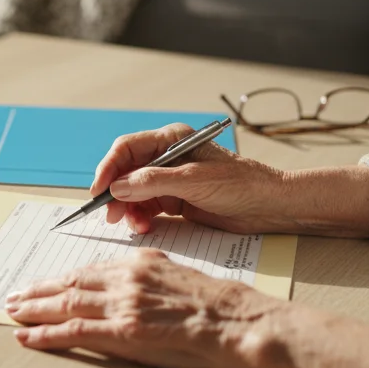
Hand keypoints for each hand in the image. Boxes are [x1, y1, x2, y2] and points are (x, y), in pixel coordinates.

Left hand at [6, 248, 368, 367]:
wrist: (243, 323)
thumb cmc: (223, 307)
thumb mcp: (182, 279)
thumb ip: (152, 281)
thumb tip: (133, 288)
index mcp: (141, 262)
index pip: (90, 269)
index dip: (60, 277)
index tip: (41, 282)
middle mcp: (128, 278)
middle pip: (71, 282)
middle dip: (38, 290)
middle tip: (13, 296)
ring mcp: (125, 304)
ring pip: (67, 303)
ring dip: (34, 309)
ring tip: (11, 313)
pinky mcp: (126, 331)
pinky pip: (76, 331)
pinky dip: (47, 334)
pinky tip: (27, 337)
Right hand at [91, 123, 290, 234]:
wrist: (270, 206)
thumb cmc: (241, 184)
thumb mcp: (194, 180)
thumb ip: (154, 182)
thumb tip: (118, 187)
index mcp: (171, 140)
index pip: (127, 149)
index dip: (108, 168)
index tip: (98, 191)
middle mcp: (167, 158)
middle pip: (126, 172)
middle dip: (116, 193)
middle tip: (111, 214)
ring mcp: (170, 180)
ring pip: (133, 193)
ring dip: (128, 209)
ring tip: (134, 225)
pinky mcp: (175, 200)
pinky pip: (146, 208)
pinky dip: (141, 218)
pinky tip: (145, 227)